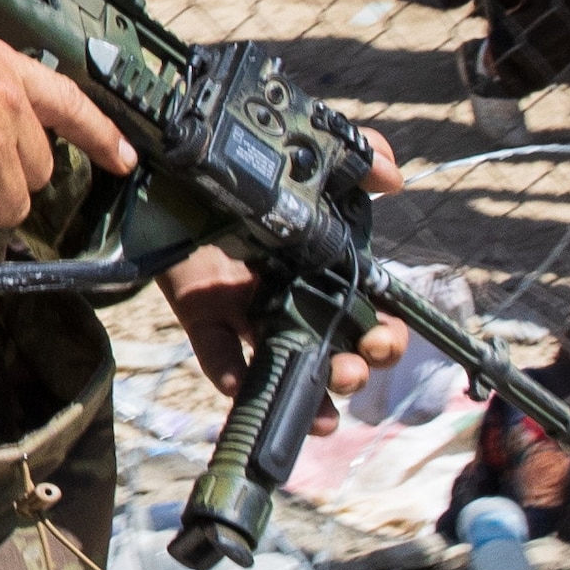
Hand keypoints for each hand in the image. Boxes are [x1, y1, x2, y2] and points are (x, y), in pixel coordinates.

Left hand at [158, 134, 411, 426]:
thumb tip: (392, 179)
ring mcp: (251, 313)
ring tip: (322, 410)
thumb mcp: (308, 160)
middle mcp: (296, 300)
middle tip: (352, 367)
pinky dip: (231, 376)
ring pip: (287, 366)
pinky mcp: (205, 316)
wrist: (176, 164)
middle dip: (355, 372)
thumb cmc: (253, 172)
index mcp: (328, 272)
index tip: (383, 339)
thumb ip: (355, 158)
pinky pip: (218, 355)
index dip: (387, 337)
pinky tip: (241, 386)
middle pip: (338, 353)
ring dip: (310, 393)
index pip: (373, 317)